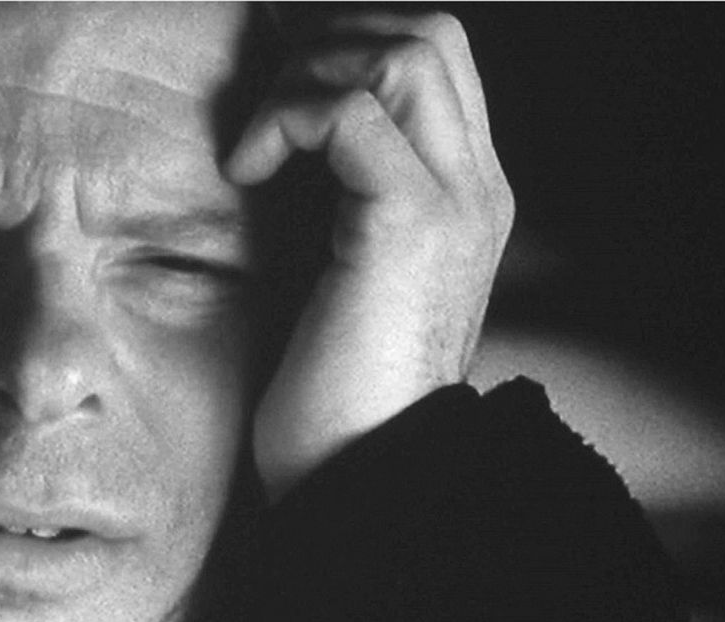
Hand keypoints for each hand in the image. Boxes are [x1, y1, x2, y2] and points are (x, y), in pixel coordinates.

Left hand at [226, 12, 514, 501]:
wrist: (363, 475)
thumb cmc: (334, 389)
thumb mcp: (342, 274)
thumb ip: (339, 198)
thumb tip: (280, 134)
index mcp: (465, 198)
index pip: (436, 59)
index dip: (350, 45)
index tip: (278, 82)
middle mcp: (477, 189)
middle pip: (432, 34)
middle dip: (332, 43)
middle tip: (269, 103)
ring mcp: (455, 203)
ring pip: (406, 52)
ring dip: (308, 77)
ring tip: (261, 145)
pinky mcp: (409, 227)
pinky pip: (350, 113)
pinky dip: (286, 120)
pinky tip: (247, 170)